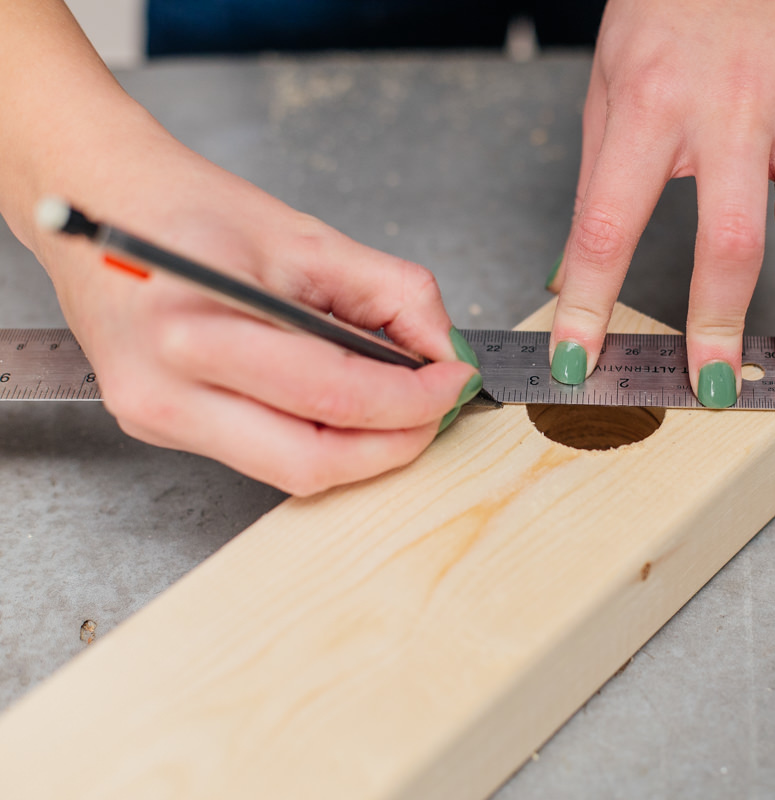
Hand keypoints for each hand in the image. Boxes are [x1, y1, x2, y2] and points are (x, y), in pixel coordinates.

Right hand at [35, 142, 480, 494]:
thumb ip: (393, 294)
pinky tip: (345, 401)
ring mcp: (157, 420)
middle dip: (395, 443)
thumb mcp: (308, 237)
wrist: (103, 205)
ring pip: (292, 471)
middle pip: (312, 460)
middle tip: (437, 408)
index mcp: (194, 331)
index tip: (455, 376)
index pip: (332, 393)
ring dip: (363, 447)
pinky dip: (322, 436)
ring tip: (400, 402)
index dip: (412, 399)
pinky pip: (265, 455)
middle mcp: (164, 392)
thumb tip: (446, 349)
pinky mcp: (162, 428)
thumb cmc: (190, 209)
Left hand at [546, 0, 774, 405]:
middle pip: (727, 242)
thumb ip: (598, 188)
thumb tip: (573, 278)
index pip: (613, 226)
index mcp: (651, 104)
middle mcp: (730, 111)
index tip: (579, 362)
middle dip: (719, 327)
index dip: (592, 306)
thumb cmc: (664, 11)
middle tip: (713, 388)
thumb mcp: (607, 89)